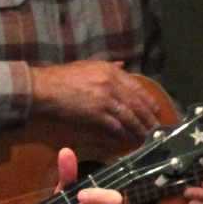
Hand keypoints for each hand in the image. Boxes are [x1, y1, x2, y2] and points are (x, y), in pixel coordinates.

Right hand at [30, 61, 160, 141]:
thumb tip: (123, 66)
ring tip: (146, 137)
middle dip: (148, 117)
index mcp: (111, 71)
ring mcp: (105, 99)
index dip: (148, 99)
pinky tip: (130, 138)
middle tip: (156, 128)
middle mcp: (111, 84)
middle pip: (136, 103)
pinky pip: (115, 125)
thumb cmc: (65, 76)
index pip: (136, 86)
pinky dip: (124, 133)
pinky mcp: (96, 114)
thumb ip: (109, 66)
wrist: (46, 88)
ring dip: (139, 128)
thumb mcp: (89, 65)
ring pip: (129, 116)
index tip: (156, 109)